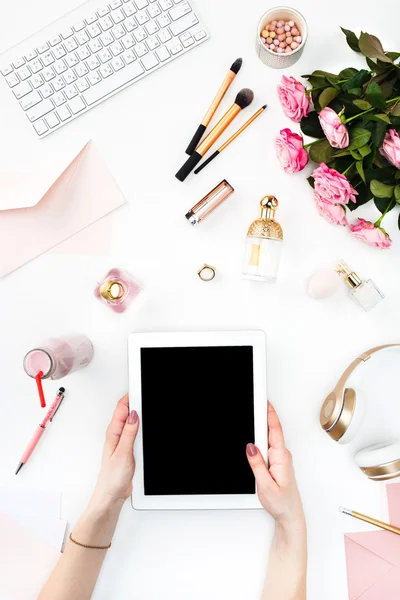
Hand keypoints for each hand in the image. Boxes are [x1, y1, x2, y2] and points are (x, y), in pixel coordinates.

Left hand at [91, 394, 139, 510]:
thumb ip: (129, 433)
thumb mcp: (123, 453)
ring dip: (138, 412)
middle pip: (127, 411)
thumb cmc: (112, 478)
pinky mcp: (128, 448)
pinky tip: (145, 424)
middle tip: (144, 390)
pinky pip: (135, 432)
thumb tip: (133, 415)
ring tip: (145, 402)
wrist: (111, 496)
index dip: (131, 396)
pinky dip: (140, 426)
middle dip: (135, 400)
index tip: (140, 388)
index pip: (122, 408)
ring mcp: (122, 441)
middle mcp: (117, 435)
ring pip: (131, 421)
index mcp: (113, 433)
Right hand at [246, 402, 303, 527]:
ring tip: (251, 417)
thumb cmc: (282, 503)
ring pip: (268, 438)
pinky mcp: (276, 462)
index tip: (264, 401)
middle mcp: (282, 455)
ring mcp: (279, 458)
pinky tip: (254, 438)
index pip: (274, 430)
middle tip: (254, 402)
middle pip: (271, 430)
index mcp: (281, 457)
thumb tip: (250, 447)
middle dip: (262, 416)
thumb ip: (257, 465)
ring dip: (260, 428)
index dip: (269, 414)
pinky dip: (261, 439)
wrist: (290, 516)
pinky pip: (268, 446)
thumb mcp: (265, 485)